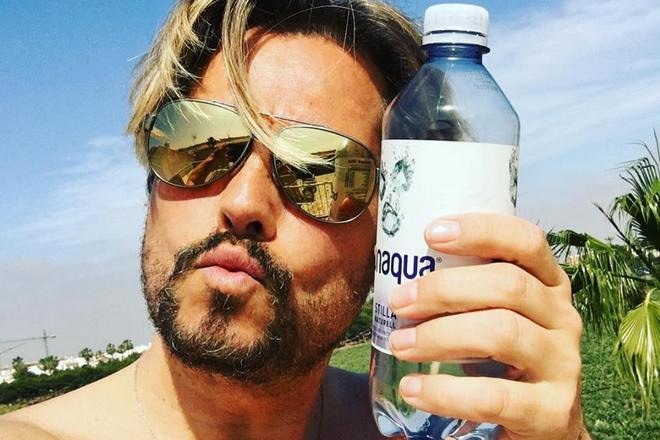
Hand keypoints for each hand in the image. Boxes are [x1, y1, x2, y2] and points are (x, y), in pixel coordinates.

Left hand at [387, 213, 585, 439]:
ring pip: (502, 333)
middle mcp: (563, 317)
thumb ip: (466, 291)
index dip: (481, 229)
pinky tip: (413, 389)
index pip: (526, 241)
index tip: (430, 232)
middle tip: (399, 301)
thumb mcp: (494, 314)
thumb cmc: (502, 358)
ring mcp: (563, 364)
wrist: (541, 427)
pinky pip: (495, 396)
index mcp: (548, 284)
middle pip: (509, 285)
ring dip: (439, 336)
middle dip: (445, 289)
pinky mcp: (552, 411)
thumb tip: (395, 265)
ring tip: (399, 345)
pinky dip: (445, 392)